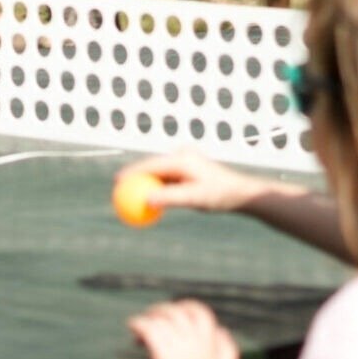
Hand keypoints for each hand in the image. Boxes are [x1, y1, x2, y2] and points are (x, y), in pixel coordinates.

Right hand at [117, 150, 275, 214]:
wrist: (241, 193)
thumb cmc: (220, 195)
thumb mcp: (193, 198)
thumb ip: (169, 198)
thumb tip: (146, 200)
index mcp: (182, 159)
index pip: (150, 164)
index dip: (131, 172)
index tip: (116, 182)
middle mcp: (182, 157)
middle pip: (151, 167)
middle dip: (134, 178)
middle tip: (117, 190)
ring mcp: (185, 163)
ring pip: (158, 174)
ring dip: (145, 184)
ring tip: (127, 196)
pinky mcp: (188, 172)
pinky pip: (166, 180)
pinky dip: (157, 189)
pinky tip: (148, 201)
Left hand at [130, 298, 241, 358]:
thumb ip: (227, 350)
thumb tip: (222, 330)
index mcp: (211, 343)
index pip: (201, 313)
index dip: (188, 308)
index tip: (178, 312)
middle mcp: (196, 340)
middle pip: (180, 310)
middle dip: (166, 309)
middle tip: (154, 317)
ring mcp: (180, 345)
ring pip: (164, 316)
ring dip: (151, 315)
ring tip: (140, 324)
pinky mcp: (164, 354)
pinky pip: (148, 328)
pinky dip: (139, 323)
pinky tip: (132, 326)